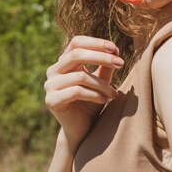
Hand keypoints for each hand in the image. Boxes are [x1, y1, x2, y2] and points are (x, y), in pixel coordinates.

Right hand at [44, 36, 123, 153]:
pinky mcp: (51, 100)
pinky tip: (105, 100)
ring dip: (102, 84)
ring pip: (80, 76)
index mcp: (64, 62)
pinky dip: (94, 95)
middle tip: (121, 64)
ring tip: (114, 93)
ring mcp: (50, 85)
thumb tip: (114, 49)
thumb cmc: (92, 101)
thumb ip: (105, 66)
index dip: (95, 43)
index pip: (76, 42)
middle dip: (101, 58)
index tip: (114, 48)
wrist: (82, 129)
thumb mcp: (101, 81)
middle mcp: (54, 70)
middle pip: (76, 54)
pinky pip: (76, 91)